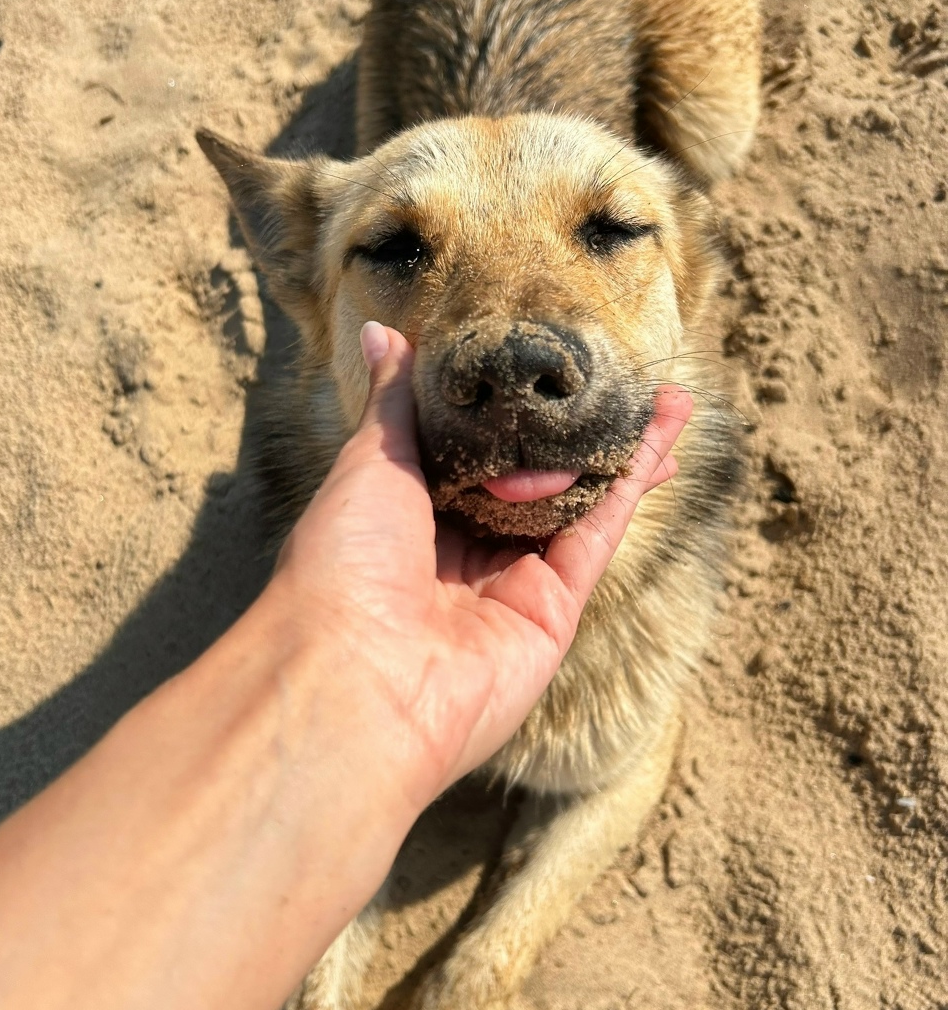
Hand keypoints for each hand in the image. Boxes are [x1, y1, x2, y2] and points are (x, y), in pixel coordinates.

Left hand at [270, 324, 690, 804]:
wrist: (357, 677)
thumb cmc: (342, 563)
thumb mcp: (368, 462)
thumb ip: (395, 401)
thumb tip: (381, 333)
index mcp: (406, 515)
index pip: (471, 452)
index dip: (511, 412)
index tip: (545, 367)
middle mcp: (460, 551)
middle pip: (533, 480)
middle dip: (577, 433)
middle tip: (622, 381)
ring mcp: (509, 584)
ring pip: (575, 505)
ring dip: (621, 453)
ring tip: (667, 401)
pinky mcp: (552, 611)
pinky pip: (595, 537)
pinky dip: (628, 488)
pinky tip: (658, 440)